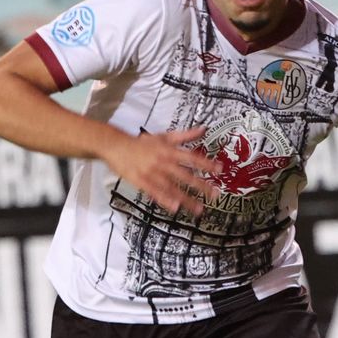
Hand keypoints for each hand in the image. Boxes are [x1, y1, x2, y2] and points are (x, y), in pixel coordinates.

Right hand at [104, 127, 220, 215]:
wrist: (117, 146)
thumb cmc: (142, 142)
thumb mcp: (164, 136)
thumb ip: (185, 135)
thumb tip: (203, 129)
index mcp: (169, 150)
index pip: (192, 157)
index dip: (206, 163)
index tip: (220, 170)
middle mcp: (163, 162)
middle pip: (185, 175)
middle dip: (201, 186)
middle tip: (214, 194)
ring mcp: (152, 173)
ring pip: (172, 187)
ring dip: (186, 199)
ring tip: (198, 209)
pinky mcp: (142, 182)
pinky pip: (155, 192)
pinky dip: (165, 200)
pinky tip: (174, 207)